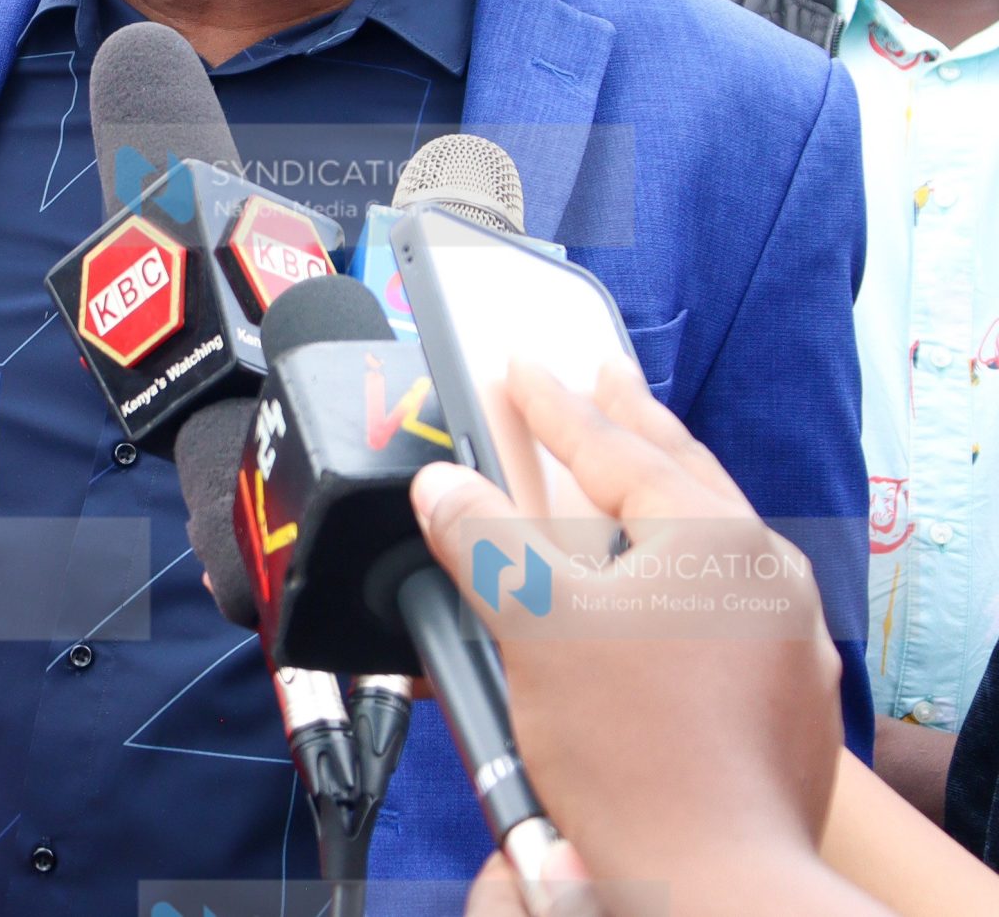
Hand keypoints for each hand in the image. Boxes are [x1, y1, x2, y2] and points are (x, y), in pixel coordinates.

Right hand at [410, 356, 849, 912]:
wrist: (717, 882)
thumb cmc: (631, 754)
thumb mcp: (534, 626)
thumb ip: (485, 539)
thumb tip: (443, 485)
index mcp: (716, 541)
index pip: (620, 450)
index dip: (557, 406)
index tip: (519, 367)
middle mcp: (768, 577)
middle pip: (689, 477)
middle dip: (636, 424)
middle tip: (606, 374)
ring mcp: (788, 641)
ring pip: (713, 541)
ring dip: (661, 495)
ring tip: (628, 466)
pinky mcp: (786, 699)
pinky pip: (725, 602)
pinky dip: (678, 572)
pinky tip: (655, 588)